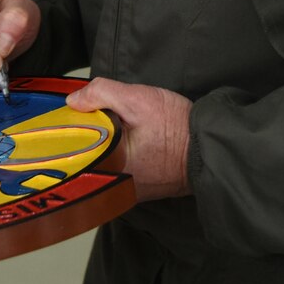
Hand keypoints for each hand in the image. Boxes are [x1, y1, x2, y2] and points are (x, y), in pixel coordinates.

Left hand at [67, 79, 192, 200]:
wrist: (210, 148)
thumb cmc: (178, 128)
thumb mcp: (138, 99)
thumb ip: (101, 93)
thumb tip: (73, 100)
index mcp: (108, 166)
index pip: (73, 145)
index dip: (73, 124)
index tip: (77, 111)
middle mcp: (114, 184)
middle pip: (85, 155)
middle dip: (89, 134)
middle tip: (100, 117)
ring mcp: (125, 189)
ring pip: (100, 162)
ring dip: (102, 144)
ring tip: (115, 128)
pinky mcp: (137, 188)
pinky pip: (116, 168)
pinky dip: (116, 154)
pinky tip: (126, 140)